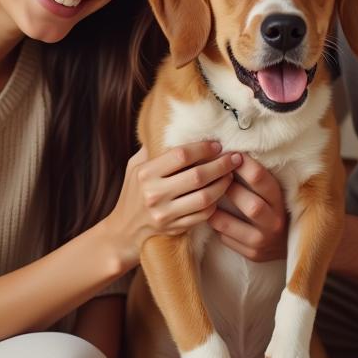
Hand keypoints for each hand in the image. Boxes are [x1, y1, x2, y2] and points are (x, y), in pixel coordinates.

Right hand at [103, 141, 242, 269]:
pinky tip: (220, 194)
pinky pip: (203, 215)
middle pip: (197, 176)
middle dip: (221, 165)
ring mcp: (165, 214)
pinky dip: (215, 204)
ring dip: (223, 185)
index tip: (217, 145)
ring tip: (230, 175)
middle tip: (234, 158)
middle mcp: (154, 193)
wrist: (123, 231)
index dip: (203, 148)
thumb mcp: (135, 167)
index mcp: (145, 173)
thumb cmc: (132, 192)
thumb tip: (174, 126)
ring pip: (205, 197)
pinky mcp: (174, 229)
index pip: (181, 155)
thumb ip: (152, 148)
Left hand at [208, 155, 286, 261]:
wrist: (286, 244)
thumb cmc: (273, 209)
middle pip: (250, 205)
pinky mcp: (252, 254)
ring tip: (205, 199)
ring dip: (213, 211)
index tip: (230, 155)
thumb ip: (256, 179)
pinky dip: (216, 227)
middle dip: (229, 190)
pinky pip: (225, 239)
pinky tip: (212, 217)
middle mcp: (274, 222)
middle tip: (215, 179)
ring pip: (229, 225)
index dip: (244, 165)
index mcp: (280, 200)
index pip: (262, 179)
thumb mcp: (272, 193)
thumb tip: (229, 154)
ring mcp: (262, 241)